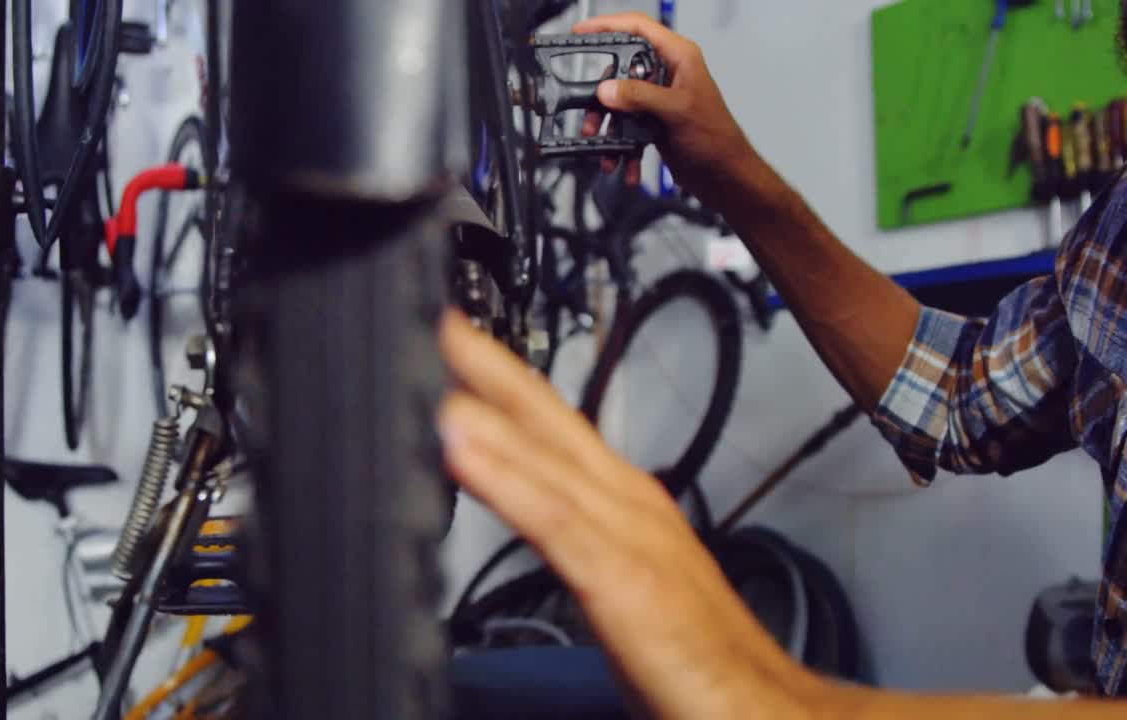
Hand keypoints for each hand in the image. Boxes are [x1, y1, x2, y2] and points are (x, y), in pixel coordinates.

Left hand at [437, 309, 827, 719]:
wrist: (766, 709)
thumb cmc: (695, 651)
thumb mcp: (621, 580)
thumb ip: (574, 539)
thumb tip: (525, 513)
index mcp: (625, 502)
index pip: (553, 425)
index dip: (501, 378)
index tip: (451, 339)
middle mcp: (628, 504)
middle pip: (549, 421)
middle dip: (491, 366)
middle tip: (437, 320)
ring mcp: (629, 536)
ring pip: (546, 458)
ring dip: (488, 406)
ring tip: (440, 358)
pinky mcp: (626, 581)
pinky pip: (554, 522)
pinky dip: (507, 479)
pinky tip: (460, 449)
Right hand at [573, 13, 759, 202]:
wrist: (725, 176)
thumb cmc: (717, 139)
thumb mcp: (677, 111)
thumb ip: (640, 96)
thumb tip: (607, 89)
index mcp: (679, 58)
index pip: (638, 28)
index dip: (608, 25)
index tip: (582, 31)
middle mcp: (667, 74)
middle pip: (621, 71)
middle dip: (602, 95)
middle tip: (591, 112)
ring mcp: (659, 99)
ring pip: (620, 104)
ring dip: (609, 128)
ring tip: (605, 148)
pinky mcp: (654, 122)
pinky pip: (628, 128)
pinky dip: (622, 147)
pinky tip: (624, 164)